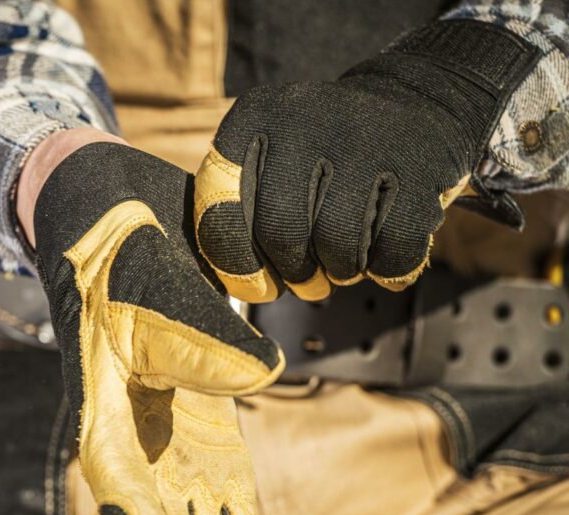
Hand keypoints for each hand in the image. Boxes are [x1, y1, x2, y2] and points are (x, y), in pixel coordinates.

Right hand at [30, 140, 301, 514]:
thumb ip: (189, 333)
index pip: (126, 491)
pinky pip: (221, 485)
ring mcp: (165, 428)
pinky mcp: (196, 415)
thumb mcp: (140, 278)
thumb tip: (259, 377)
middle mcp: (132, 431)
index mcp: (102, 407)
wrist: (107, 211)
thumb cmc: (108, 244)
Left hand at [194, 20, 538, 302]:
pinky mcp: (418, 164)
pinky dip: (387, 267)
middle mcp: (304, 120)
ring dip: (341, 270)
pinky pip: (393, 250)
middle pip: (281, 232)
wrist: (413, 102)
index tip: (255, 282)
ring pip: (338, 244)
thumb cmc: (324, 155)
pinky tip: (384, 247)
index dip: (236, 261)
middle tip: (308, 279)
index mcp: (253, 118)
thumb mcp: (269, 159)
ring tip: (345, 258)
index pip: (221, 207)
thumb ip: (241, 212)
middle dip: (294, 270)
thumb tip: (245, 285)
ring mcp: (365, 138)